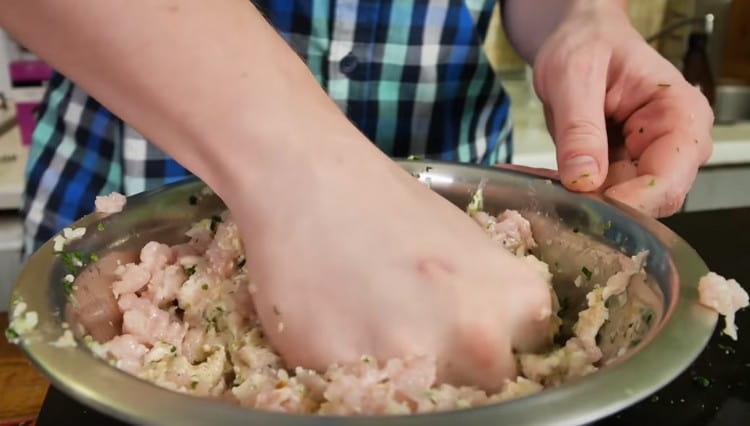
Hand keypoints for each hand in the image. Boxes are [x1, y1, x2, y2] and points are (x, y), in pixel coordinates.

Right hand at [232, 143, 551, 390]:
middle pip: (484, 387)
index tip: (466, 336)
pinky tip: (342, 332)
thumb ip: (493, 300)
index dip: (494, 347)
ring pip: (426, 401)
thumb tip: (497, 344)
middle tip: (416, 330)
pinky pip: (369, 399)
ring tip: (373, 329)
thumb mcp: (471, 247)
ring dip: (405, 377)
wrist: (310, 181)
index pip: (530, 358)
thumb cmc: (390, 205)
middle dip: (455, 368)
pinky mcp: (355, 379)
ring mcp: (418, 362)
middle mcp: (481, 339)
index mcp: (521, 301)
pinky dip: (358, 377)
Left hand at [531, 1, 712, 216]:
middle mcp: (672, 146)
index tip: (586, 204)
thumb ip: (580, 126)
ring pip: (618, 206)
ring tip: (539, 180)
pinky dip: (567, 192)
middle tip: (552, 196)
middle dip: (600, 205)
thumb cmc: (588, 43)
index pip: (668, 180)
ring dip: (577, 201)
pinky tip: (538, 178)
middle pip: (647, 202)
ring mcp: (646, 162)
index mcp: (681, 116)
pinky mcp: (619, 171)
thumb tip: (583, 179)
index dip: (630, 202)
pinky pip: (596, 196)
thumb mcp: (575, 74)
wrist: (580, 39)